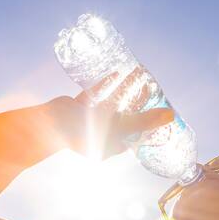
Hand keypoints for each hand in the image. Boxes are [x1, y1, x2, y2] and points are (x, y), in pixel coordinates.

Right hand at [41, 85, 173, 159]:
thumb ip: (143, 122)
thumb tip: (170, 117)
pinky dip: (106, 85)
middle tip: (153, 90)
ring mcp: (89, 122)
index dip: (148, 126)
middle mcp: (100, 136)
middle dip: (138, 105)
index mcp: (110, 147)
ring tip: (140, 77)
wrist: (48, 125)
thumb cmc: (83, 132)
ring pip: (112, 105)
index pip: (135, 138)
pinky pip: (96, 95)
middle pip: (126, 119)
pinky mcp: (80, 108)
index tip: (159, 112)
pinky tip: (117, 72)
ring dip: (125, 92)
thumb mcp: (119, 128)